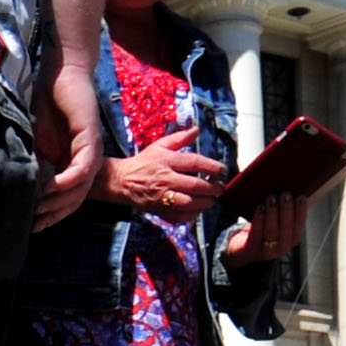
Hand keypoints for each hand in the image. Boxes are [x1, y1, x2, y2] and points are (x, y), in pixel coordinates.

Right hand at [34, 63, 104, 228]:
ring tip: (39, 212)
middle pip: (75, 199)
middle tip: (33, 227)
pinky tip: (52, 187)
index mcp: (73, 164)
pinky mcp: (90, 138)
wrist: (62, 72)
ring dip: (60, 203)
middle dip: (54, 216)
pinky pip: (83, 168)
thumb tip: (22, 188)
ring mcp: (90, 151)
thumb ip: (34, 163)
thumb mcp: (36, 140)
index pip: (66, 198)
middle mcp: (86, 162)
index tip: (31, 226)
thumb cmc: (50, 102)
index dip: (50, 214)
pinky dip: (69, 181)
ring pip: (81, 188)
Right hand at [103, 123, 224, 220]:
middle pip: (195, 185)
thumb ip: (179, 138)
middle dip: (213, 188)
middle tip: (221, 187)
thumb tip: (196, 130)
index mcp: (167, 161)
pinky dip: (193, 214)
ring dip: (205, 202)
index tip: (222, 170)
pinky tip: (198, 209)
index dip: (212, 167)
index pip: (195, 163)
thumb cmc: (144, 162)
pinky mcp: (160, 209)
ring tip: (212, 199)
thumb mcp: (159, 146)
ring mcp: (163, 196)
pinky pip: (180, 216)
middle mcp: (166, 178)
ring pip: (190, 202)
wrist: (123, 181)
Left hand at [222, 191, 302, 263]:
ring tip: (271, 197)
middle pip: (286, 228)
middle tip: (286, 194)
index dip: (301, 211)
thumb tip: (293, 185)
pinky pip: (256, 234)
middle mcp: (282, 247)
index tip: (301, 196)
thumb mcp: (277, 221)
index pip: (299, 225)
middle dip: (287, 210)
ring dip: (273, 213)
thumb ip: (285, 208)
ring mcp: (267, 250)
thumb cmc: (263, 228)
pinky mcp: (252, 249)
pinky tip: (260, 207)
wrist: (242, 249)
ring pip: (272, 231)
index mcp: (292, 238)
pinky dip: (259, 220)